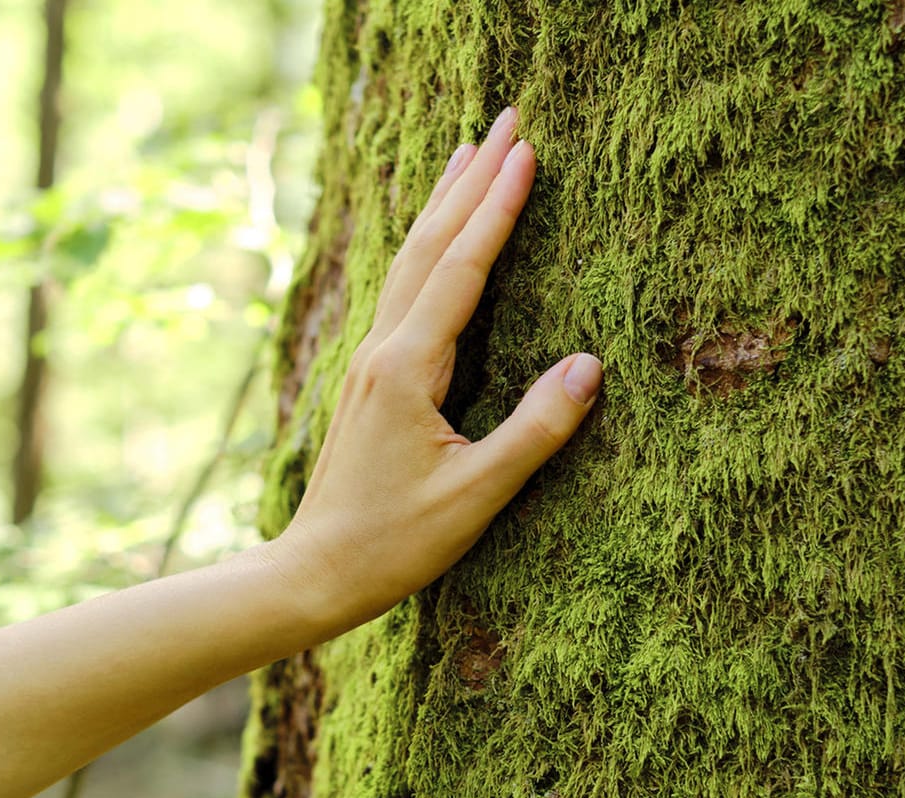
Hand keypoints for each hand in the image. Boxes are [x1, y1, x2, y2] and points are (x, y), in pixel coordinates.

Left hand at [269, 106, 602, 633]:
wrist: (313, 572)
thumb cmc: (394, 544)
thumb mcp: (477, 497)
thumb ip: (535, 430)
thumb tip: (591, 365)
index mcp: (408, 369)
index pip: (462, 268)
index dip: (497, 208)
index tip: (528, 151)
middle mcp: (382, 351)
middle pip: (430, 245)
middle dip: (471, 178)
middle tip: (508, 118)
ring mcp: (370, 362)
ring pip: (411, 261)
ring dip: (444, 202)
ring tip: (470, 150)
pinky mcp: (369, 379)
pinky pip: (403, 291)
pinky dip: (427, 246)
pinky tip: (434, 238)